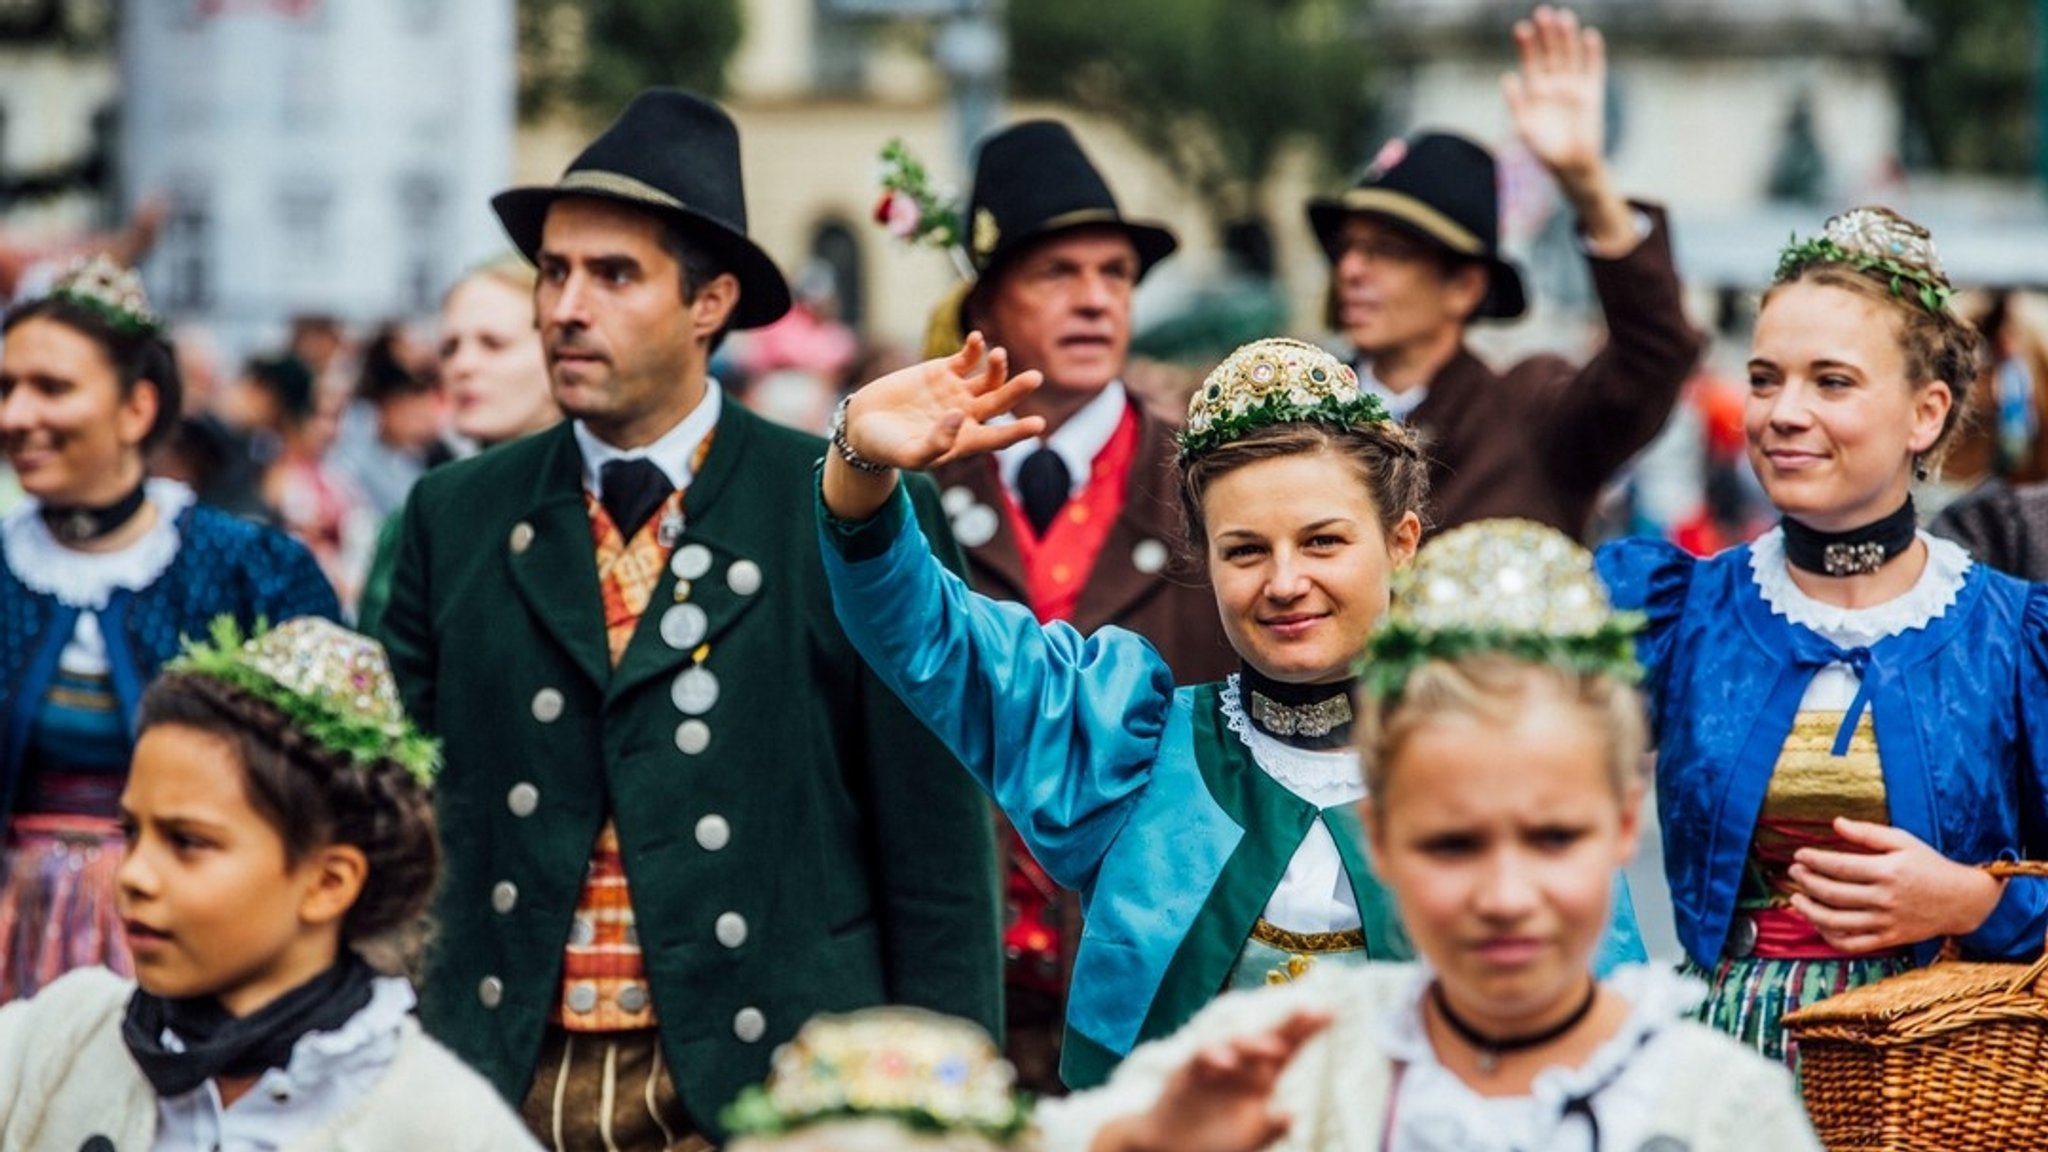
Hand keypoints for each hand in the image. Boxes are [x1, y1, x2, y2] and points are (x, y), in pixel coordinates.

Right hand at [843, 331, 1043, 470]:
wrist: (863, 424)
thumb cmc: (888, 448)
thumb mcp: (910, 455)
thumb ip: (937, 443)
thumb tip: (959, 416)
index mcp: (964, 441)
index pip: (998, 436)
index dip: (1018, 431)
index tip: (1039, 424)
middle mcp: (967, 415)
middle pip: (999, 402)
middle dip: (1016, 390)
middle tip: (1034, 378)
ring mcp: (956, 391)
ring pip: (987, 378)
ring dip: (997, 367)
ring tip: (998, 354)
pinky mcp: (941, 371)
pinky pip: (965, 358)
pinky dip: (974, 348)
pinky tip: (978, 339)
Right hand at [1093, 1011, 1330, 1151]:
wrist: (1170, 1149)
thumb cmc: (1214, 1143)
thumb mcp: (1248, 1140)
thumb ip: (1269, 1128)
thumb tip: (1292, 1114)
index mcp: (1261, 1081)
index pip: (1289, 1050)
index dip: (1307, 1031)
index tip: (1331, 1012)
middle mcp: (1241, 1068)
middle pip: (1267, 1038)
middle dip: (1288, 1023)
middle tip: (1310, 1010)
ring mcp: (1214, 1067)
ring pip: (1236, 1044)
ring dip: (1254, 1043)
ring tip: (1275, 1050)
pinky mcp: (1187, 1073)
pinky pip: (1200, 1056)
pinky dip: (1213, 1055)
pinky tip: (1226, 1062)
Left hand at [1501, 6, 1606, 182]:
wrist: (1569, 165)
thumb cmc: (1543, 150)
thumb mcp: (1523, 126)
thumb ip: (1515, 102)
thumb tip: (1507, 77)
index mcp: (1535, 89)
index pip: (1530, 61)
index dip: (1526, 45)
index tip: (1521, 28)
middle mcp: (1554, 83)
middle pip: (1550, 52)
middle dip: (1547, 33)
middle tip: (1542, 12)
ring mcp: (1574, 86)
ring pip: (1571, 55)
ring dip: (1568, 37)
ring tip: (1564, 17)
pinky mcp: (1592, 93)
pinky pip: (1593, 68)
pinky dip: (1593, 53)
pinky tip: (1590, 36)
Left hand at [1788, 818, 2006, 952]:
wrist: (1962, 900)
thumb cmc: (1929, 865)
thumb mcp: (1903, 841)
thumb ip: (1867, 833)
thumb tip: (1835, 823)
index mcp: (1887, 871)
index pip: (1839, 866)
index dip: (1813, 860)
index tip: (1799, 854)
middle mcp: (1885, 899)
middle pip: (1832, 893)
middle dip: (1806, 881)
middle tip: (1794, 872)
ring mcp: (1886, 922)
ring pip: (1836, 922)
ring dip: (1809, 910)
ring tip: (1796, 898)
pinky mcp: (1888, 939)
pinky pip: (1851, 944)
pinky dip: (1829, 936)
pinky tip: (1818, 923)